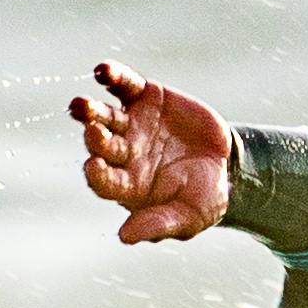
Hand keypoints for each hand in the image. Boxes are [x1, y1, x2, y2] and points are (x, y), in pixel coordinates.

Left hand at [73, 61, 232, 244]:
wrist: (227, 163)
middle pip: (101, 146)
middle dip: (95, 139)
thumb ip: (159, 224)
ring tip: (79, 105)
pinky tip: (103, 70)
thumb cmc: (204, 198)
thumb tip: (125, 237)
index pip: (105, 181)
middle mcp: (123, 154)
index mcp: (128, 185)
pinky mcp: (145, 98)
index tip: (94, 167)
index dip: (98, 175)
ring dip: (90, 110)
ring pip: (104, 115)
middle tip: (93, 132)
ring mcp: (132, 124)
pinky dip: (113, 76)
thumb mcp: (188, 216)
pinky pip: (124, 85)